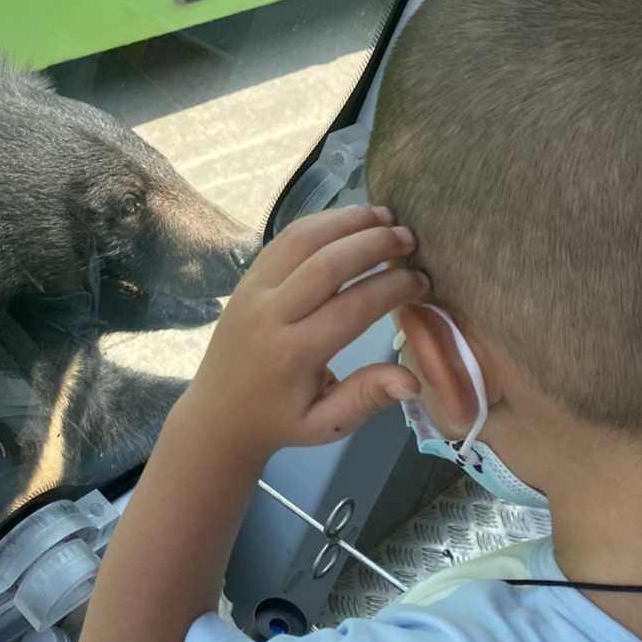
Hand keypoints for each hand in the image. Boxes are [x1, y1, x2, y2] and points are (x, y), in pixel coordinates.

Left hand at [177, 205, 426, 463]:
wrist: (218, 414)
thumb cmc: (280, 421)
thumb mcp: (325, 424)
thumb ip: (366, 398)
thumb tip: (413, 380)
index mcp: (294, 354)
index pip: (352, 307)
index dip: (393, 288)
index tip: (423, 282)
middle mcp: (271, 315)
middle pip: (327, 263)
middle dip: (373, 243)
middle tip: (410, 239)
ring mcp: (253, 291)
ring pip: (301, 240)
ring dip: (346, 221)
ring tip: (386, 216)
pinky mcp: (246, 279)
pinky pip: (283, 240)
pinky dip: (319, 223)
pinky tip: (350, 221)